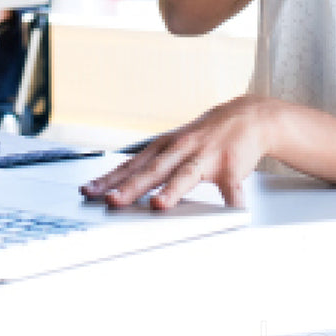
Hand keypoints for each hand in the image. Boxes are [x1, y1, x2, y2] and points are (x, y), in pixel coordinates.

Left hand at [80, 95, 278, 209]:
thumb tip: (119, 185)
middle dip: (130, 187)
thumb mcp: (173, 144)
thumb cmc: (203, 135)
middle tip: (112, 201)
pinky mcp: (231, 168)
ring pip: (185, 175)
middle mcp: (181, 149)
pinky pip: (230, 190)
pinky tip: (227, 218)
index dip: (109, 179)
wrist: (246, 117)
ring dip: (172, 191)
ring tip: (158, 205)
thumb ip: (151, 165)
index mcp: (163, 147)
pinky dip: (229, 205)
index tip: (89, 191)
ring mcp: (206, 157)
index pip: (130, 165)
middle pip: (152, 171)